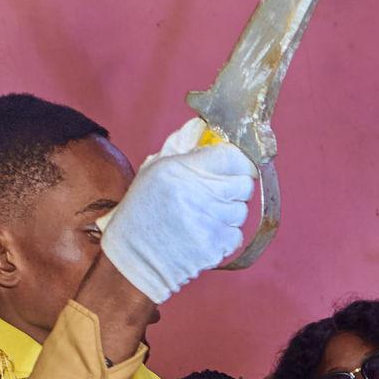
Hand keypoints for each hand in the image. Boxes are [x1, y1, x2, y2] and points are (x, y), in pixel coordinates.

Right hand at [96, 118, 256, 305]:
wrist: (135, 254)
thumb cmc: (146, 207)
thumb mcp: (156, 168)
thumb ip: (183, 144)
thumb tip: (204, 124)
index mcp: (180, 169)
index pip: (233, 158)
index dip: (240, 162)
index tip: (237, 165)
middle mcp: (196, 193)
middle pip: (244, 184)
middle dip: (235, 186)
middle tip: (216, 191)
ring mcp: (207, 221)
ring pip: (241, 211)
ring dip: (228, 212)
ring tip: (202, 214)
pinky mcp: (213, 246)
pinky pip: (236, 235)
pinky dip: (225, 235)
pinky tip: (204, 232)